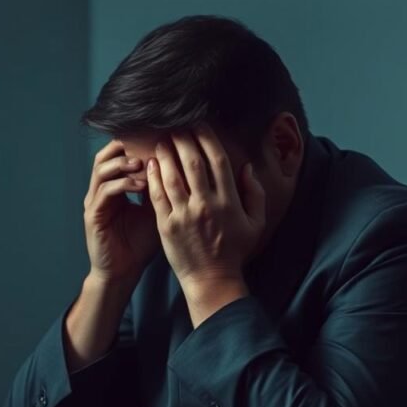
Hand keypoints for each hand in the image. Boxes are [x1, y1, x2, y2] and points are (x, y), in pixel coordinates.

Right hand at [83, 139, 161, 284]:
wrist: (123, 272)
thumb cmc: (139, 244)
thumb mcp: (155, 211)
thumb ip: (161, 190)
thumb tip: (182, 167)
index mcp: (114, 187)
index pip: (119, 155)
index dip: (135, 144)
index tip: (157, 137)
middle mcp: (100, 191)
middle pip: (105, 155)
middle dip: (125, 147)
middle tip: (148, 144)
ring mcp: (94, 202)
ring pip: (102, 169)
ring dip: (123, 163)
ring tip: (144, 162)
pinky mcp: (93, 215)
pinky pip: (105, 191)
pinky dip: (123, 184)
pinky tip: (141, 184)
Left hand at [146, 123, 265, 320]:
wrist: (211, 280)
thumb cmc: (234, 251)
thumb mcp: (255, 223)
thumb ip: (255, 193)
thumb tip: (246, 166)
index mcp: (228, 202)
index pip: (217, 161)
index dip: (207, 138)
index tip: (199, 125)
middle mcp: (206, 205)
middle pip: (192, 163)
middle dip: (183, 140)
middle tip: (175, 127)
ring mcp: (184, 216)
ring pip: (172, 176)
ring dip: (165, 155)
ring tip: (161, 141)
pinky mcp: (166, 226)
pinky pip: (157, 196)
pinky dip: (153, 177)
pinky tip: (150, 164)